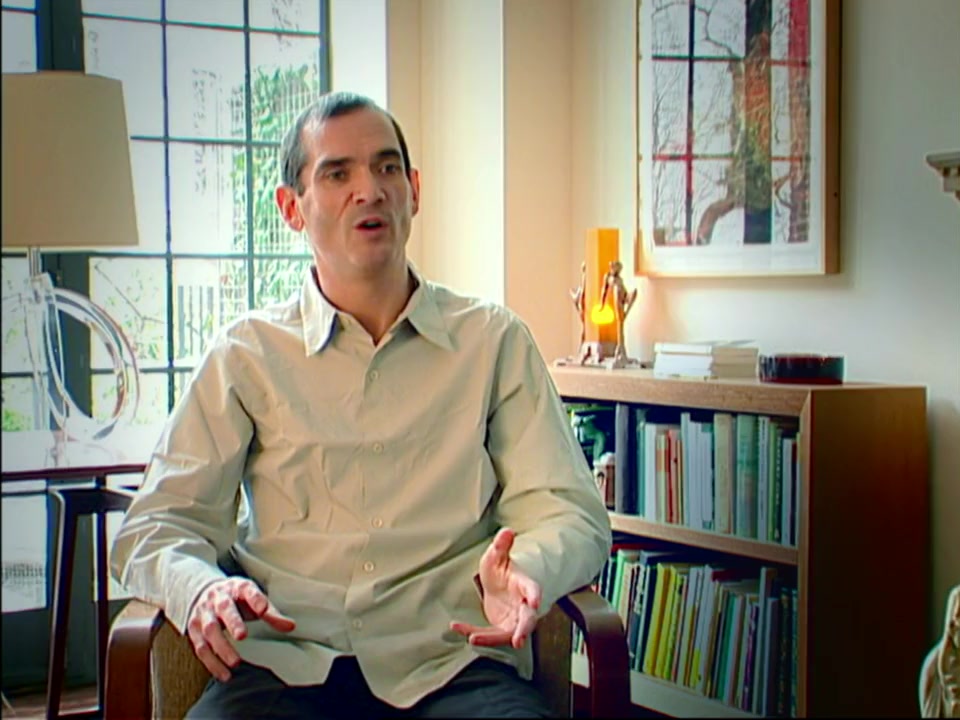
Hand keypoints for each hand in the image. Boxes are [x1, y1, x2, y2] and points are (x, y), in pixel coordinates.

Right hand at [186, 577, 294, 681]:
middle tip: (242, 636)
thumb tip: (291, 627)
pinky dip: (211, 662)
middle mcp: (218, 598)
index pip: (247, 590)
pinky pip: (200, 647)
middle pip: (224, 608)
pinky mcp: (193, 629)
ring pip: (209, 629)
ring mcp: (204, 613)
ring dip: (221, 647)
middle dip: (233, 622)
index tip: (263, 609)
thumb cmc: (236, 598)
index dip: (255, 599)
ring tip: (236, 663)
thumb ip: (270, 613)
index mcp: (237, 587)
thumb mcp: (253, 599)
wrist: (204, 591)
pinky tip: (224, 674)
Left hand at [450, 527, 541, 649]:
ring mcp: (512, 620)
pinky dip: (472, 632)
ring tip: (473, 638)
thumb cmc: (501, 569)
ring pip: (507, 634)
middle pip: (527, 620)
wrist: (497, 584)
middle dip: (523, 630)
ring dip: (491, 639)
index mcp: (525, 585)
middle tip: (518, 640)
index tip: (535, 602)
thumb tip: (507, 531)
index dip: (535, 595)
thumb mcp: (497, 555)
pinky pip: (487, 634)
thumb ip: (501, 545)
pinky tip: (456, 626)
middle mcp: (522, 606)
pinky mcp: (499, 628)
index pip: (533, 590)